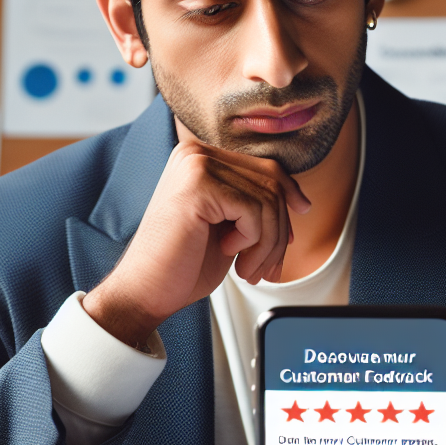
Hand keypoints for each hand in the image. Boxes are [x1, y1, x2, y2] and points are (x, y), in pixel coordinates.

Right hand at [83, 123, 310, 346]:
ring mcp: (195, 166)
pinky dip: (251, 242)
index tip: (298, 218)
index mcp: (200, 158)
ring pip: (267, 200)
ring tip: (249, 268)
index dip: (289, 194)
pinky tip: (228, 252)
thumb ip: (254, 203)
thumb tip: (299, 200)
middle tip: (267, 265)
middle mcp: (195, 154)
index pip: (264, 167)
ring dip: (267, 245)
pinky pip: (254, 211)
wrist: (146, 290)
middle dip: (279, 230)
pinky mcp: (197, 185)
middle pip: (270, 182)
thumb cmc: (183, 264)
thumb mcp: (229, 226)